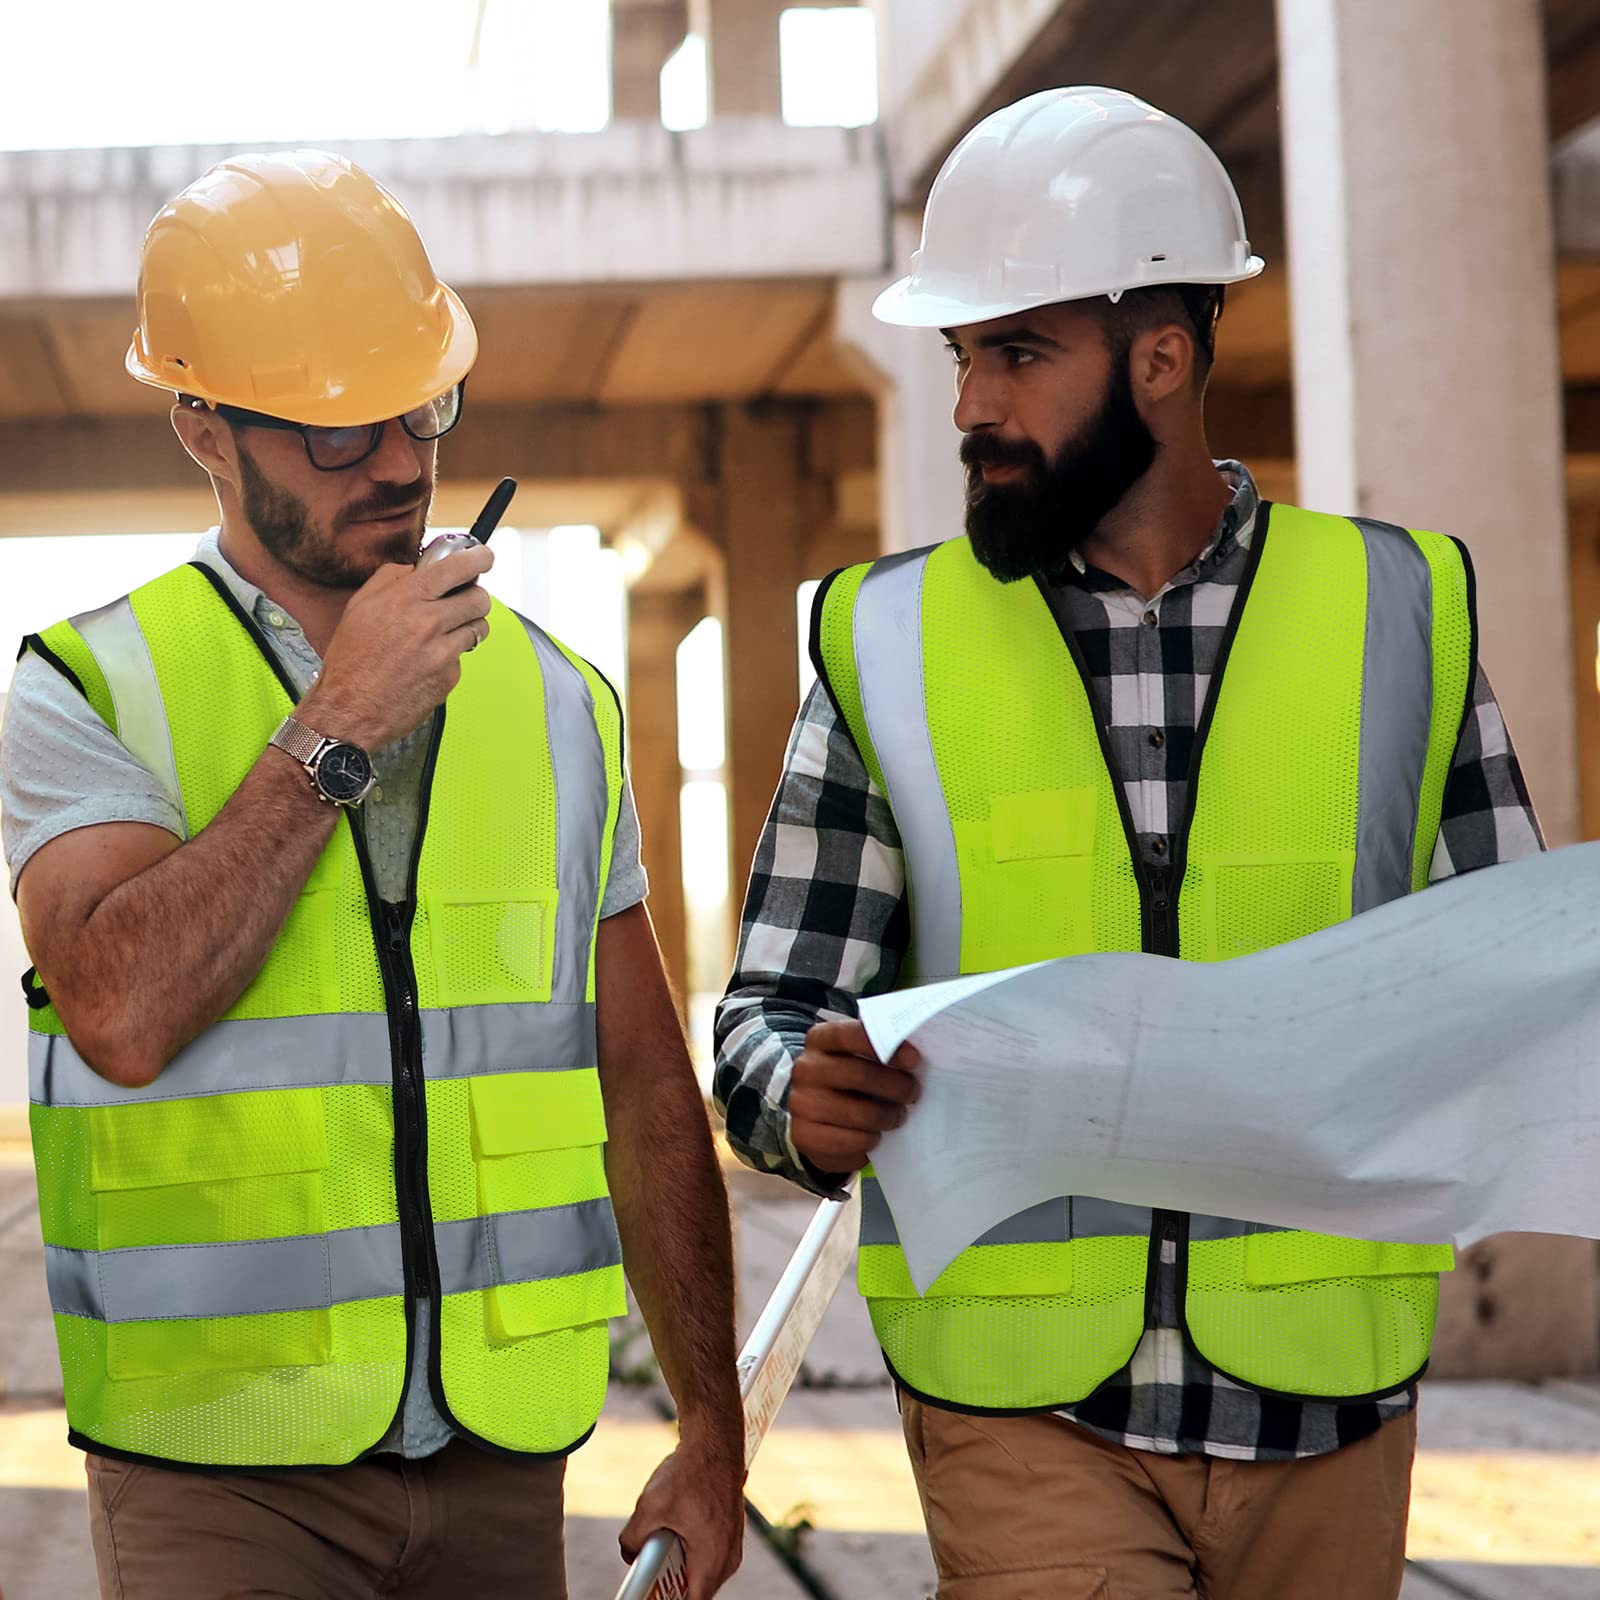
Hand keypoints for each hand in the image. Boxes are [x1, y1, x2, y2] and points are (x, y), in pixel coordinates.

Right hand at [298, 543, 493, 748]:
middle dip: (475, 597)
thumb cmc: (351, 660)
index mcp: (406, 599)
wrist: (349, 708)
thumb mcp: (360, 606)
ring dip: (468, 626)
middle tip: (463, 601)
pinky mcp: (449, 677)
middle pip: (479, 599)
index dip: (478, 559)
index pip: (457, 568)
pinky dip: (451, 657)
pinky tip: (428, 662)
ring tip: (445, 633)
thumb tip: (416, 567)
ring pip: (478, 629)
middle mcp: (428, 623)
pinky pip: (463, 658)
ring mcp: (443, 652)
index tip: (484, 558)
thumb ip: (391, 579)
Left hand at [619, 1437, 744, 1599]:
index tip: (653, 1594)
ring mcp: (733, 1543)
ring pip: (705, 1572)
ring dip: (683, 1566)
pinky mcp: (731, 1530)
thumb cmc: (689, 1471)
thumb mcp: (650, 1505)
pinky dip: (693, 1550)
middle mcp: (729, 1556)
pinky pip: (711, 1554)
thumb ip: (632, 1539)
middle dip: (674, 1585)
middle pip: (699, 1590)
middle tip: (651, 1571)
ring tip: (662, 1545)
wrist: (715, 1440)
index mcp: (712, 1557)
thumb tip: (628, 1554)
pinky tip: (676, 1529)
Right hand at [788, 1018, 921, 1172]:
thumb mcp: (858, 1056)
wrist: (815, 1114)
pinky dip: (870, 1140)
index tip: (914, 1059)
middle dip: (896, 1086)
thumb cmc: (849, 1079)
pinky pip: (850, 1141)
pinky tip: (875, 1135)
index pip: (849, 1035)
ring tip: (897, 1116)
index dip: (885, 1045)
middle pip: (859, 1074)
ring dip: (888, 1117)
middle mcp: (805, 1068)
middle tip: (913, 1093)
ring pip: (860, 1113)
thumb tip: (913, 1055)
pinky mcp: (804, 1135)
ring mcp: (801, 1103)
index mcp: (819, 1039)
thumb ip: (880, 1049)